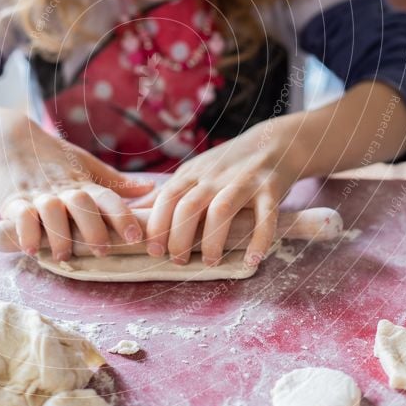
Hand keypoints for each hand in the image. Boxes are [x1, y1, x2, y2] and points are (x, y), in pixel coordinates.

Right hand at [0, 111, 153, 259]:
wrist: (7, 138)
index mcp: (82, 182)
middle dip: (94, 228)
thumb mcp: (84, 164)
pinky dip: (25, 231)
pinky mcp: (12, 200)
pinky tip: (30, 248)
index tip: (136, 236)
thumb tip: (150, 187)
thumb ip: (115, 182)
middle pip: (82, 204)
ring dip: (58, 234)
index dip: (123, 217)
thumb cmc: (51, 156)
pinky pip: (20, 215)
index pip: (107, 197)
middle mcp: (62, 188)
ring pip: (51, 211)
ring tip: (63, 256)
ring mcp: (37, 194)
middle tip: (102, 250)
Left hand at [142, 123, 296, 266]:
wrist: (274, 142)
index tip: (153, 250)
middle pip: (189, 207)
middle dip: (179, 237)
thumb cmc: (226, 166)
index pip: (167, 198)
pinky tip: (252, 260)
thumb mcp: (193, 173)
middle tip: (178, 260)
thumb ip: (167, 193)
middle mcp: (215, 177)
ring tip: (209, 262)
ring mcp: (243, 182)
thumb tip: (132, 213)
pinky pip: (265, 217)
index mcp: (193, 175)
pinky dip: (259, 240)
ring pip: (221, 211)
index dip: (157, 225)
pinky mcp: (270, 189)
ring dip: (212, 241)